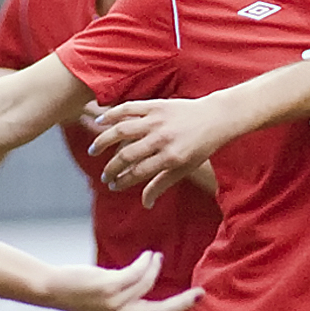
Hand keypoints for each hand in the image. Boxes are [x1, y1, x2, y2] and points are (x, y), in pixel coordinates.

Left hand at [48, 250, 202, 310]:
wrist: (58, 290)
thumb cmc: (88, 297)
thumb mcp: (115, 309)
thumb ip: (136, 308)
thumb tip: (163, 303)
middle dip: (182, 304)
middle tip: (200, 294)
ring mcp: (116, 304)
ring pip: (148, 283)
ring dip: (154, 267)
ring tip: (155, 258)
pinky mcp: (109, 287)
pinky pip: (137, 271)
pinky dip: (146, 261)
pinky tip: (148, 255)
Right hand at [90, 98, 239, 207]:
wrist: (215, 118)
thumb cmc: (200, 147)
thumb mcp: (184, 169)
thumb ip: (161, 185)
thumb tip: (145, 204)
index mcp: (171, 157)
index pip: (138, 172)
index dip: (122, 181)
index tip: (113, 185)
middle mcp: (162, 139)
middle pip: (127, 155)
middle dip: (112, 168)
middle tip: (104, 175)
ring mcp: (157, 121)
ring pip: (122, 130)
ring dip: (104, 141)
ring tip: (94, 151)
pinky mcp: (155, 105)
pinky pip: (128, 109)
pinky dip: (112, 114)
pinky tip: (100, 121)